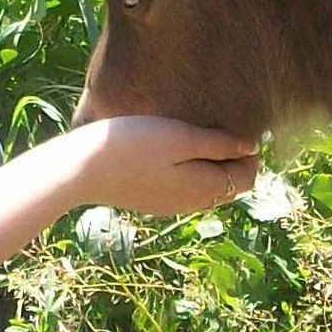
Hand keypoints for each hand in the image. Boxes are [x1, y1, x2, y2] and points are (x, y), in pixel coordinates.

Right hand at [70, 116, 258, 217]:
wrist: (80, 170)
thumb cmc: (132, 146)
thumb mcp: (180, 137)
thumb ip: (219, 143)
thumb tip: (251, 147)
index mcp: (203, 189)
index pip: (246, 178)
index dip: (250, 153)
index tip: (239, 125)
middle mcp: (191, 203)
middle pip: (227, 185)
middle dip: (232, 160)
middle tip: (221, 127)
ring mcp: (169, 205)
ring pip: (205, 187)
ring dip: (210, 165)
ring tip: (197, 135)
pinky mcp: (151, 201)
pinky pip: (184, 189)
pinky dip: (190, 172)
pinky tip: (173, 151)